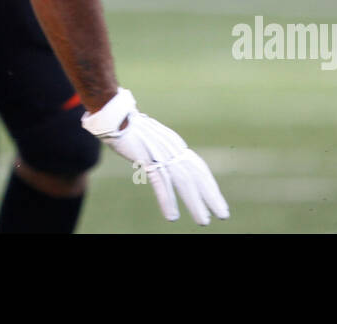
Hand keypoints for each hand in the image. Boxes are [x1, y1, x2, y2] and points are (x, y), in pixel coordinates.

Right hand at [82, 88, 228, 225]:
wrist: (113, 114)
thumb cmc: (129, 129)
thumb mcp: (152, 141)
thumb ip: (161, 153)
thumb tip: (167, 166)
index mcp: (175, 145)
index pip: (198, 168)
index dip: (210, 186)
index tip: (218, 203)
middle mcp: (172, 148)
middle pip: (196, 174)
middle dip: (211, 196)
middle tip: (223, 215)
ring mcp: (160, 152)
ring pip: (183, 180)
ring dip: (194, 202)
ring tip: (203, 220)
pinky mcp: (145, 156)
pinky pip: (160, 181)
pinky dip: (167, 199)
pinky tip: (172, 215)